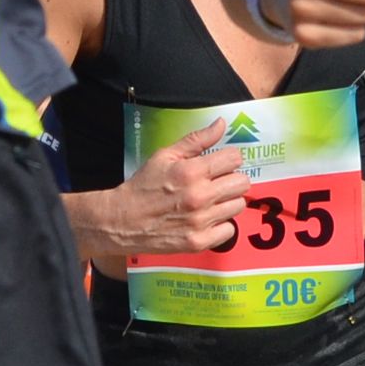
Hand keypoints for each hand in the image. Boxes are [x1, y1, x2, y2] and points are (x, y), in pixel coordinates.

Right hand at [96, 125, 249, 260]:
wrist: (122, 221)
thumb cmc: (143, 186)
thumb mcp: (165, 156)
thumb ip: (196, 139)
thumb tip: (221, 124)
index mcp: (191, 171)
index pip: (234, 158)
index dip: (229, 159)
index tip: (221, 163)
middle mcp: (200, 196)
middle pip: (242, 183)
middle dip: (231, 179)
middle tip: (217, 183)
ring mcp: (200, 221)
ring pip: (238, 205)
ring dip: (227, 202)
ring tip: (210, 201)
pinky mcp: (199, 242)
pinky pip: (230, 230)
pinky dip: (221, 225)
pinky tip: (206, 219)